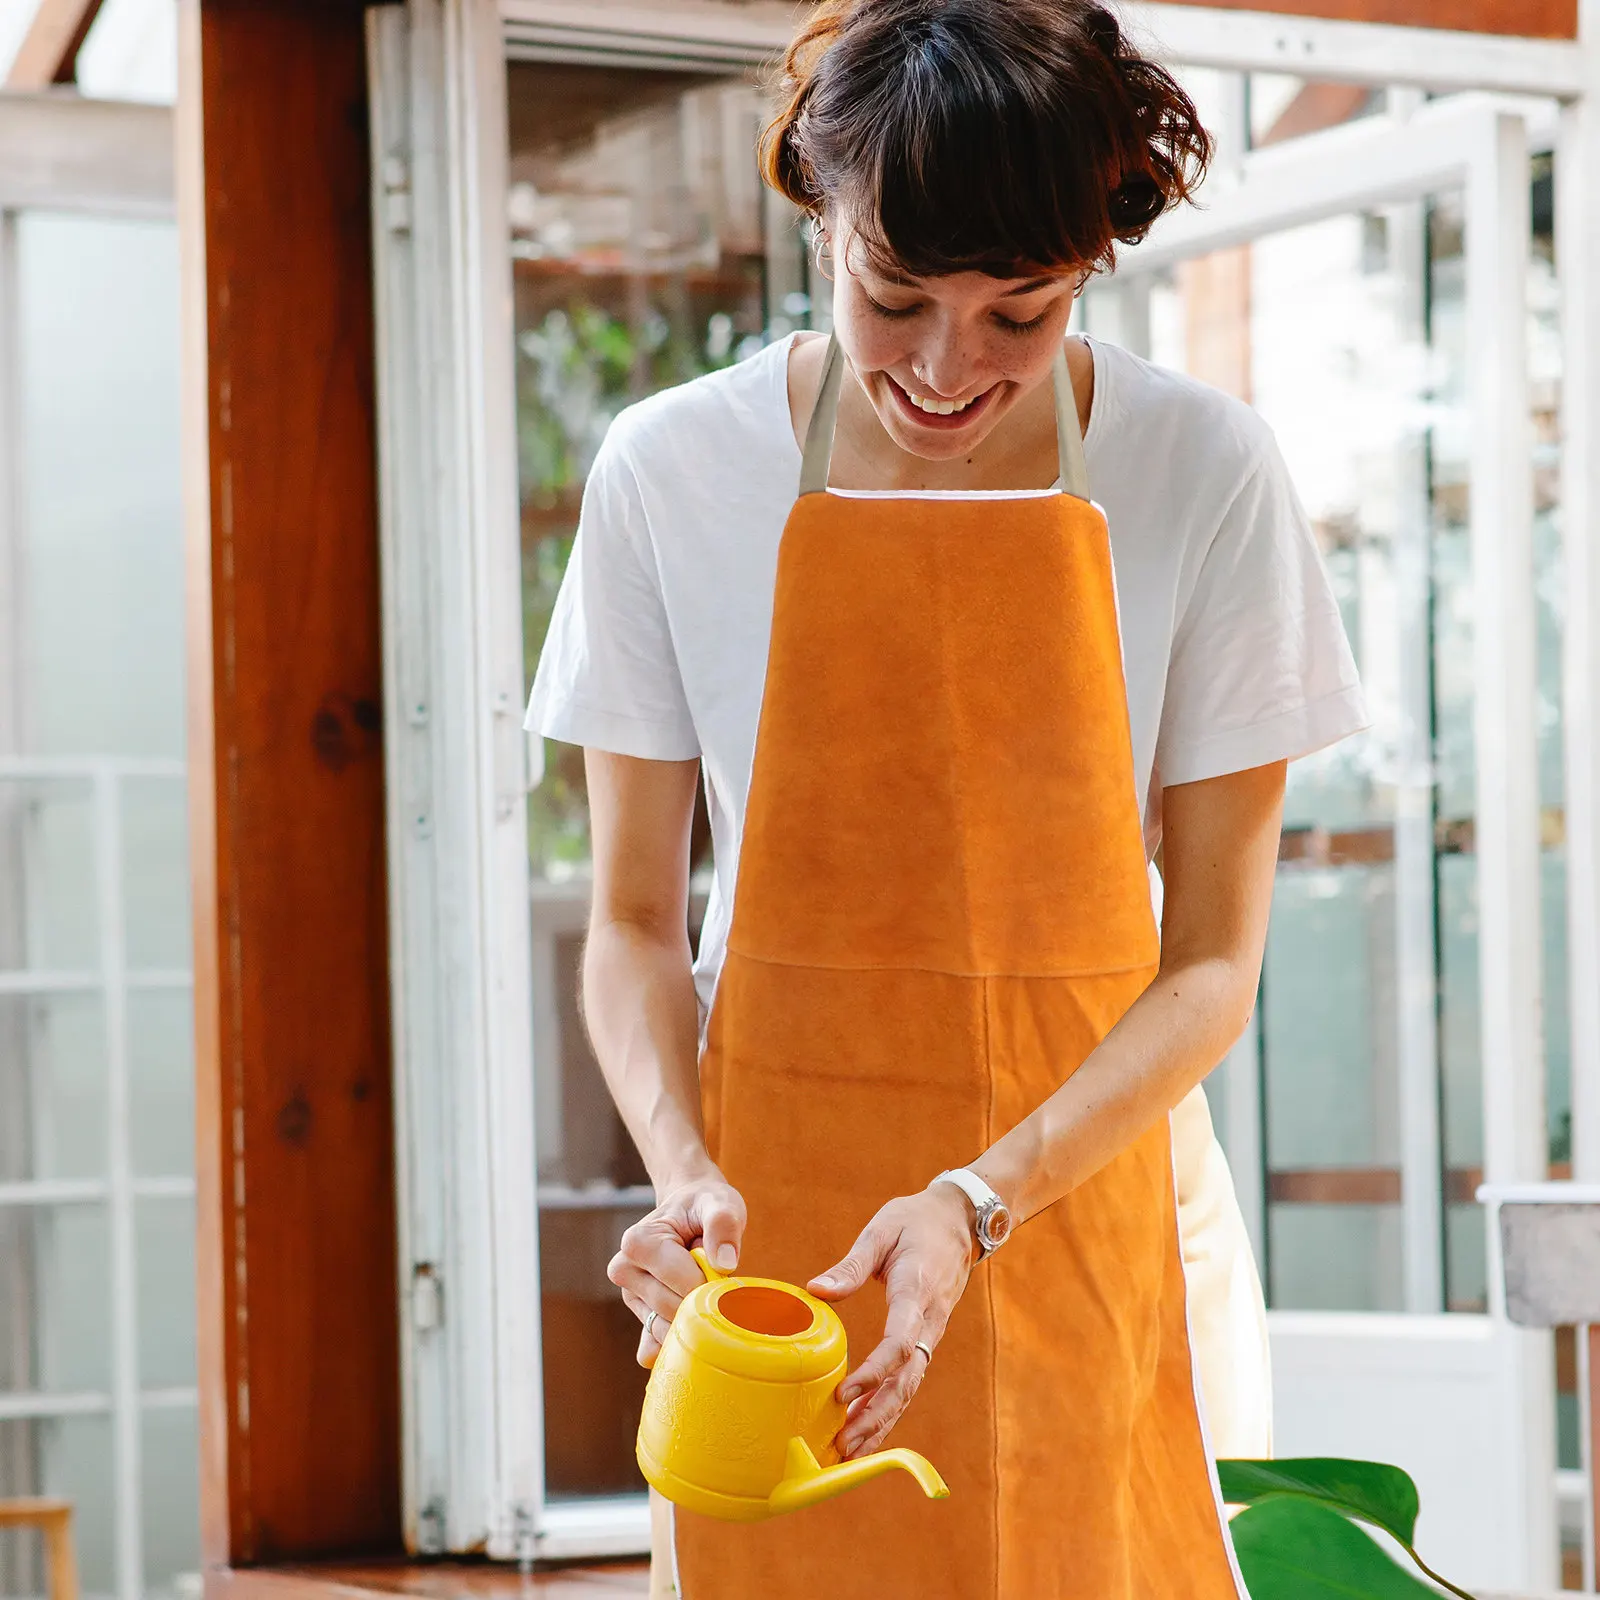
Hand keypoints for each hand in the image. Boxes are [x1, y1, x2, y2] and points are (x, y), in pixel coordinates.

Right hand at [608, 1169, 745, 1367]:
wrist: (691, 1211)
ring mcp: (630, 1295)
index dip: (709, 1280)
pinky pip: (653, 1346)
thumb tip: (724, 1263)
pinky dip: (675, 1345)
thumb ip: (723, 1224)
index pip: (681, 1281)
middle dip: (702, 1301)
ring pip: (667, 1328)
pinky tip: (690, 1338)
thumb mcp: (719, 1203)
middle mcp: (624, 1269)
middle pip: (673, 1308)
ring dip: (694, 1318)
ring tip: (701, 1286)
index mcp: (638, 1241)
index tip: (721, 1267)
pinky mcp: (640, 1314)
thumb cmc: (704, 1206)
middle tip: (715, 1276)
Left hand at [807, 1184, 975, 1459]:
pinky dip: (889, 1408)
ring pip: (909, 1387)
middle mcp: (928, 1321)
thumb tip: (816, 1290)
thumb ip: (851, 1264)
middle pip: (905, 1379)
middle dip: (875, 1415)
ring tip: (849, 1452)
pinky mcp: (926, 1338)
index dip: (873, 1373)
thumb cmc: (915, 1222)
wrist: (958, 1221)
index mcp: (915, 1291)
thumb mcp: (881, 1230)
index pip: (899, 1342)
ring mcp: (930, 1333)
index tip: (843, 1393)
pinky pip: (909, 1380)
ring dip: (881, 1421)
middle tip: (842, 1444)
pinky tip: (866, 1429)